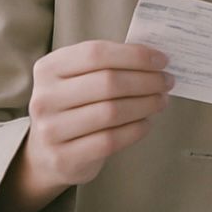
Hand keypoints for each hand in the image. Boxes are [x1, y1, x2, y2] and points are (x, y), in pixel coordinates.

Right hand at [0, 40, 170, 211]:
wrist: (46, 152)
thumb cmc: (75, 102)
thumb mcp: (82, 76)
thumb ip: (111, 62)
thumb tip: (156, 57)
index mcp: (49, 68)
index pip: (96, 53)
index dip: (134, 55)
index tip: (162, 60)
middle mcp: (44, 98)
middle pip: (108, 82)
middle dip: (146, 80)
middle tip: (167, 81)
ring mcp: (50, 130)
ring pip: (111, 112)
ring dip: (145, 104)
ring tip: (161, 100)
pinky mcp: (63, 158)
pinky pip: (110, 140)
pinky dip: (135, 130)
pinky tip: (146, 123)